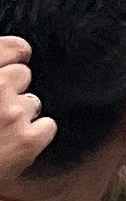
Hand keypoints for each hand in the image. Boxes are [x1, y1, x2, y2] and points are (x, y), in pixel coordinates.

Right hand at [0, 33, 46, 187]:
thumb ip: (0, 78)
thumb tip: (17, 57)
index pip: (11, 49)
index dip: (14, 55)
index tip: (14, 61)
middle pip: (22, 75)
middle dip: (13, 92)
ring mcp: (10, 114)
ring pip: (33, 102)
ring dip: (20, 117)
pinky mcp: (26, 139)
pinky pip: (46, 127)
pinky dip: (34, 139)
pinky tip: (12, 151)